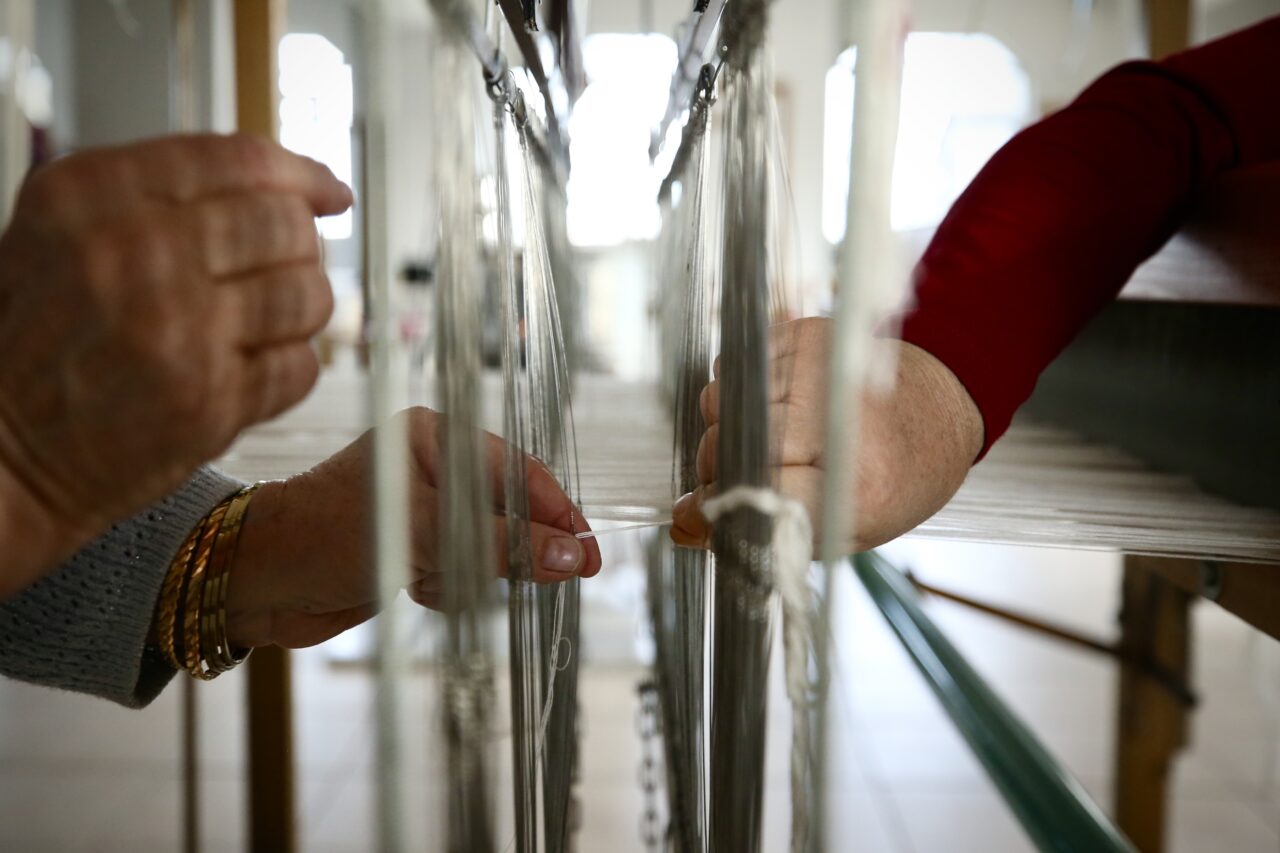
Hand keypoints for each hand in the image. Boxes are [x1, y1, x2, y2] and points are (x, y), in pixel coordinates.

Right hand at [0, 134, 351, 596]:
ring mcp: (177, 331)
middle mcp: (135, 254)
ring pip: (309, 293)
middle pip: (286, 223)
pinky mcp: (208, 402)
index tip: (328, 192)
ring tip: (256, 325)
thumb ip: (168, 192)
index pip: (241, 159)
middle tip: (275, 270)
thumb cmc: (39, 338)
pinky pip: (301, 366)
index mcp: (90, 196)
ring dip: (300, 311)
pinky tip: (242, 373)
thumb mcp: (66, 230)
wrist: (0, 452)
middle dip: (298, 247)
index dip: (301, 174)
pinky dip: (287, 370)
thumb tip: (303, 183)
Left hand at [223, 407, 601, 648]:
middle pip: (511, 511)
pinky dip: (452, 588)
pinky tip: (420, 592)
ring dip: (475, 574)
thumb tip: (574, 556)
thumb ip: (502, 546)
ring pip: (490, 548)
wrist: (258, 582)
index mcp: (436, 438)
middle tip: (544, 581)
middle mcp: (434, 468)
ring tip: (435, 583)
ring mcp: (426, 511)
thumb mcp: (423, 536)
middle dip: (515, 549)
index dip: (558, 514)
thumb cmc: (327, 536)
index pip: (519, 473)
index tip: (590, 554)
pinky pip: (464, 571)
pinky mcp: (415, 549)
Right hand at [670, 317, 982, 552]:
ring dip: (723, 428)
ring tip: (763, 443)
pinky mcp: (806, 331)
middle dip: (714, 470)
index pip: (755, 491)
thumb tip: (681, 525)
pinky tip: (773, 407)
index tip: (702, 517)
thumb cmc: (890, 482)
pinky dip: (738, 393)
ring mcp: (820, 365)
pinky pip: (731, 366)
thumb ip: (761, 534)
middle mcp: (837, 415)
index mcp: (859, 481)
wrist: (937, 410)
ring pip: (719, 400)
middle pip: (726, 442)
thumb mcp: (840, 531)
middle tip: (738, 481)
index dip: (717, 507)